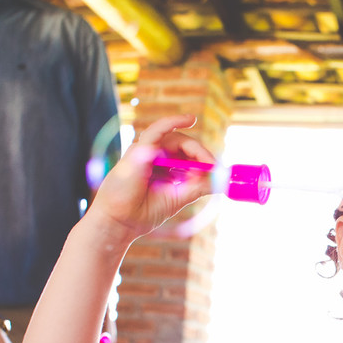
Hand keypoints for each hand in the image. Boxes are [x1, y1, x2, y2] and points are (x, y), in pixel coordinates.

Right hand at [88, 114, 216, 241]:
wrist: (121, 223)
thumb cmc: (143, 213)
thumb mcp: (179, 198)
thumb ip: (198, 187)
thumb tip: (221, 179)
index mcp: (163, 167)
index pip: (186, 155)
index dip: (203, 160)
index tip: (218, 171)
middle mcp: (153, 157)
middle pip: (183, 145)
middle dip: (201, 154)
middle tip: (214, 167)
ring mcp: (145, 152)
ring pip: (175, 139)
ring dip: (194, 148)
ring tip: (206, 161)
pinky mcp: (139, 151)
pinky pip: (157, 130)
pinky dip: (173, 121)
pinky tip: (189, 119)